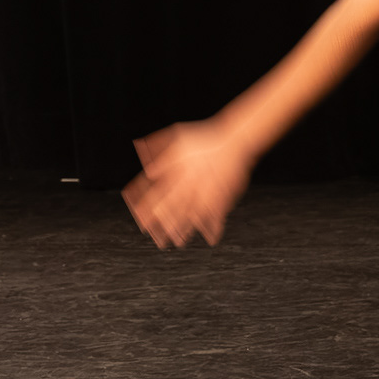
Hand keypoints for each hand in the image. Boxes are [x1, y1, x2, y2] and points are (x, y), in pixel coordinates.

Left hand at [122, 119, 252, 247]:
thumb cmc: (207, 137)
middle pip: (171, 211)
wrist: (235, 139)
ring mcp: (206, 192)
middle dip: (164, 228)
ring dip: (185, 231)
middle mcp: (189, 185)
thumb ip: (159, 149)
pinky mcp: (223, 197)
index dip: (147, 211)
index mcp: (177, 172)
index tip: (142, 223)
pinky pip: (217, 216)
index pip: (156, 195)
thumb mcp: (178, 136)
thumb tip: (149, 170)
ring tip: (180, 242)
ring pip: (192, 216)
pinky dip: (214, 228)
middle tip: (158, 241)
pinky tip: (212, 238)